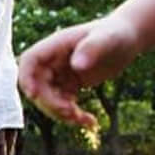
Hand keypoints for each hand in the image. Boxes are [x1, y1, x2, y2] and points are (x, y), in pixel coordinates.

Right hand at [16, 15, 141, 128]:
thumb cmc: (117, 32)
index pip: (30, 61)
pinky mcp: (71, 85)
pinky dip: (74, 116)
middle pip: (38, 86)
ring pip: (49, 99)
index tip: (33, 95)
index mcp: (56, 46)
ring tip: (85, 119)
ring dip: (62, 114)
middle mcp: (54, 61)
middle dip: (50, 103)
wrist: (128, 38)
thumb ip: (91, 48)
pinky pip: (64, 104)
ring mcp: (61, 74)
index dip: (26, 78)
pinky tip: (91, 121)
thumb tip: (76, 66)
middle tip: (72, 112)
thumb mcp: (107, 39)